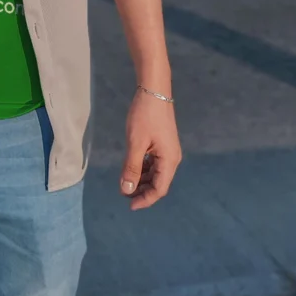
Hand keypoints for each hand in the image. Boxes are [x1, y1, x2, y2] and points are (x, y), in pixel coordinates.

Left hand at [119, 88, 181, 210]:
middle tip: (124, 194)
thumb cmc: (145, 116)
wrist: (154, 90)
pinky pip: (154, 162)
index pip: (159, 189)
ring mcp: (168, 150)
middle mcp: (172, 158)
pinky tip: (132, 168)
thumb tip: (127, 190)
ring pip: (155, 173)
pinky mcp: (162, 143)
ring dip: (141, 180)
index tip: (129, 205)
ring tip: (125, 183)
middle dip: (142, 191)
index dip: (145, 199)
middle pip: (158, 183)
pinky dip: (143, 168)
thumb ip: (131, 167)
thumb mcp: (136, 143)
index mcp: (169, 160)